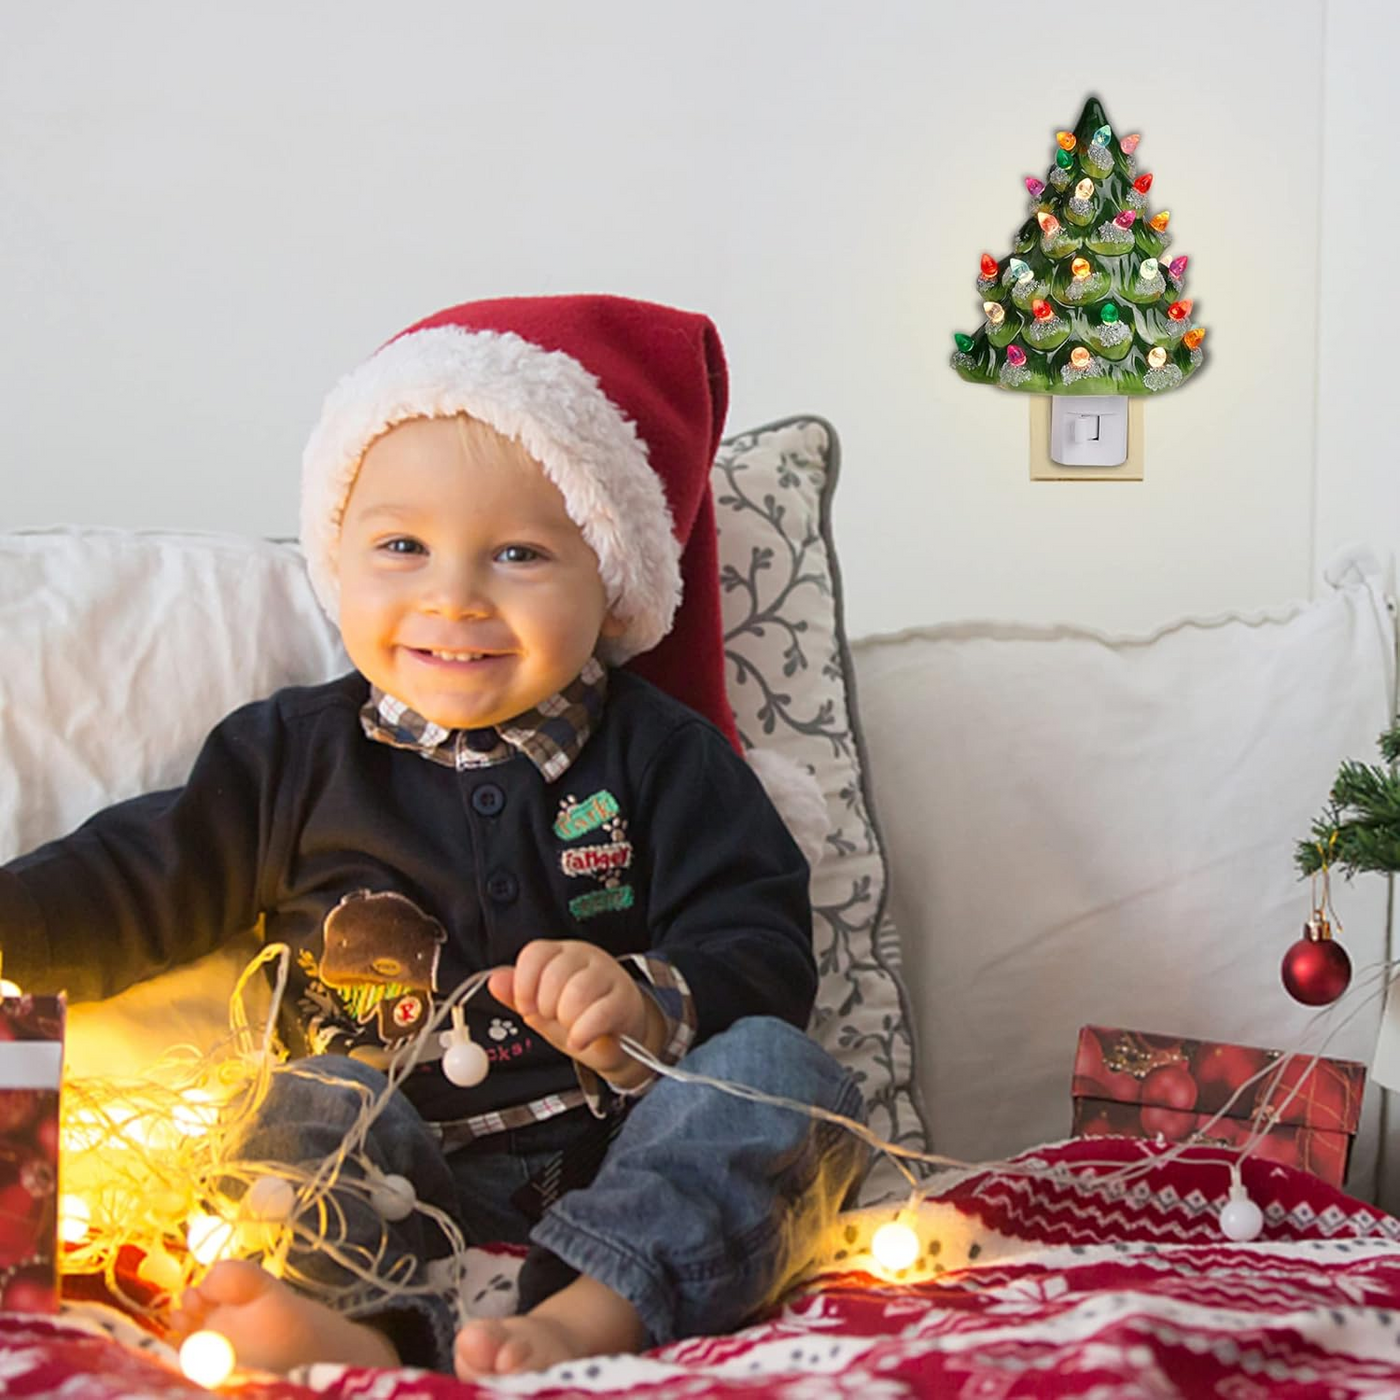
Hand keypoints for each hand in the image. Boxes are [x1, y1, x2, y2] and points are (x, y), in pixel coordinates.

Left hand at [488, 940, 665, 1086]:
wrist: (617, 1043)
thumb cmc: (578, 1020)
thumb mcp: (541, 1009)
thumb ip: (516, 996)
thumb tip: (493, 980)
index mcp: (561, 954)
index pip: (535, 953)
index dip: (523, 984)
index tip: (526, 1007)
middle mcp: (586, 957)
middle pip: (554, 974)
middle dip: (546, 1007)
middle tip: (554, 1019)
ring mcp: (609, 975)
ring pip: (577, 992)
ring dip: (567, 1020)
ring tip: (571, 1028)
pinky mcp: (626, 1000)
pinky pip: (599, 1014)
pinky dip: (583, 1033)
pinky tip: (581, 1039)